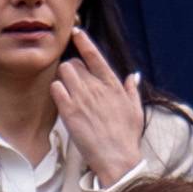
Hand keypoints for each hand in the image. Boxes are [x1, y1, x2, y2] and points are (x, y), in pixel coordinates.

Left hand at [53, 32, 149, 185]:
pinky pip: (56, 88)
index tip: (77, 32)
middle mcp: (97, 87)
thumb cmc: (127, 138)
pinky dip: (56, 91)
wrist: (118, 159)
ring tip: (68, 92)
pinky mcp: (70, 111)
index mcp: (113, 85)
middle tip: (74, 83)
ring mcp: (82, 98)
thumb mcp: (136, 111)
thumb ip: (132, 90)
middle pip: (74, 63)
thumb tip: (133, 76)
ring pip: (64, 71)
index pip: (95, 56)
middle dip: (72, 69)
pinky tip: (62, 100)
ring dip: (63, 78)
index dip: (84, 41)